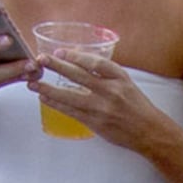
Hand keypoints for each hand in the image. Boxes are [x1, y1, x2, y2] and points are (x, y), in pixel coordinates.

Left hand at [27, 45, 158, 151]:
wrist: (149, 130)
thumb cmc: (137, 106)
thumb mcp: (126, 83)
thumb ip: (105, 73)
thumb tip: (78, 61)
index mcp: (119, 77)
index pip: (95, 62)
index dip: (76, 56)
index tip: (61, 51)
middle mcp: (111, 91)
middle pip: (79, 75)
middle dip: (57, 66)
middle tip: (41, 59)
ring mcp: (102, 108)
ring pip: (70, 96)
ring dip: (49, 89)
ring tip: (34, 84)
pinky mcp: (96, 122)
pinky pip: (71, 111)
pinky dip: (56, 104)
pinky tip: (45, 99)